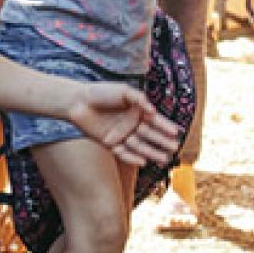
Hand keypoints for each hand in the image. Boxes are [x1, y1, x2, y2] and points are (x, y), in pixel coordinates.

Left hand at [64, 83, 182, 166]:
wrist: (77, 101)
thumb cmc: (101, 92)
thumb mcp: (123, 90)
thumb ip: (139, 99)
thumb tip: (153, 111)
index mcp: (136, 111)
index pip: (154, 121)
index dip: (165, 126)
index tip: (176, 133)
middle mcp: (131, 124)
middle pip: (149, 135)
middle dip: (162, 142)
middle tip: (174, 149)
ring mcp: (121, 134)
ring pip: (139, 146)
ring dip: (151, 152)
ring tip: (164, 159)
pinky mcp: (110, 143)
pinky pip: (123, 153)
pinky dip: (132, 157)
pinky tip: (142, 162)